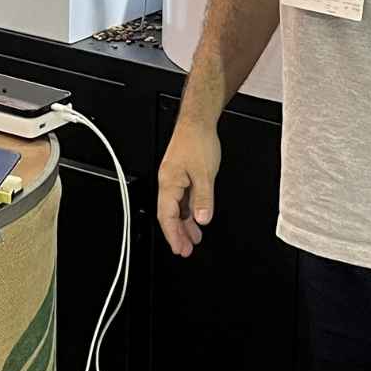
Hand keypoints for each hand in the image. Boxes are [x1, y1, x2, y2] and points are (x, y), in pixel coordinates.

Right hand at [157, 117, 221, 258]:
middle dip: (178, 234)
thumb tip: (202, 219)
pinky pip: (183, 199)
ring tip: (193, 239)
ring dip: (184, 224)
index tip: (180, 248)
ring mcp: (176, 179)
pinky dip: (189, 211)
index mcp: (169, 183)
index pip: (167, 216)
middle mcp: (169, 182)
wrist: (198, 120)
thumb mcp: (204, 173)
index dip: (173, 234)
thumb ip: (203, 198)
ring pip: (177, 208)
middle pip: (169, 215)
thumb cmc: (197, 140)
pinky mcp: (183, 175)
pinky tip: (197, 219)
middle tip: (186, 250)